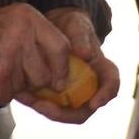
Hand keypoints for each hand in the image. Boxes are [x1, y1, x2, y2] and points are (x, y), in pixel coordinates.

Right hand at [0, 3, 69, 104]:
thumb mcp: (9, 26)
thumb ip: (34, 42)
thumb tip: (61, 75)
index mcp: (27, 15)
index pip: (61, 46)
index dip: (61, 68)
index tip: (59, 81)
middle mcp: (21, 28)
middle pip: (44, 72)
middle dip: (29, 81)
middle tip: (10, 72)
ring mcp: (8, 49)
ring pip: (25, 85)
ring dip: (11, 86)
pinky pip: (7, 94)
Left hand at [18, 7, 120, 123]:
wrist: (56, 25)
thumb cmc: (72, 26)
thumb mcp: (78, 27)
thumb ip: (81, 39)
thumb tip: (86, 54)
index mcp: (101, 68)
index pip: (111, 83)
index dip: (106, 95)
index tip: (95, 103)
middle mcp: (90, 83)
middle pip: (87, 107)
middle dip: (69, 113)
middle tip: (49, 109)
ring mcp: (73, 89)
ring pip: (68, 111)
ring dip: (52, 112)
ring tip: (34, 103)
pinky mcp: (56, 92)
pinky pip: (51, 105)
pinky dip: (40, 105)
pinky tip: (27, 98)